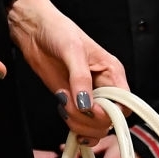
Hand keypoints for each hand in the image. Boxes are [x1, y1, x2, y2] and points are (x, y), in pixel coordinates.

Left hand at [7, 0, 126, 139]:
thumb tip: (86, 103)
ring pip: (95, 126)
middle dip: (90, 118)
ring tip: (63, 103)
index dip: (111, 111)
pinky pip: (80, 124)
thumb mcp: (73, 50)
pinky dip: (73, 126)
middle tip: (71, 104)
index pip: (124, 103)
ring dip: (78, 122)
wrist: (34, 31)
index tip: (92, 107)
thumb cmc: (59, 31)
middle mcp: (103, 86)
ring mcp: (87, 96)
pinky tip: (63, 113)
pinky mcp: (72, 101)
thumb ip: (80, 78)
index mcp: (112, 72)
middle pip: (109, 119)